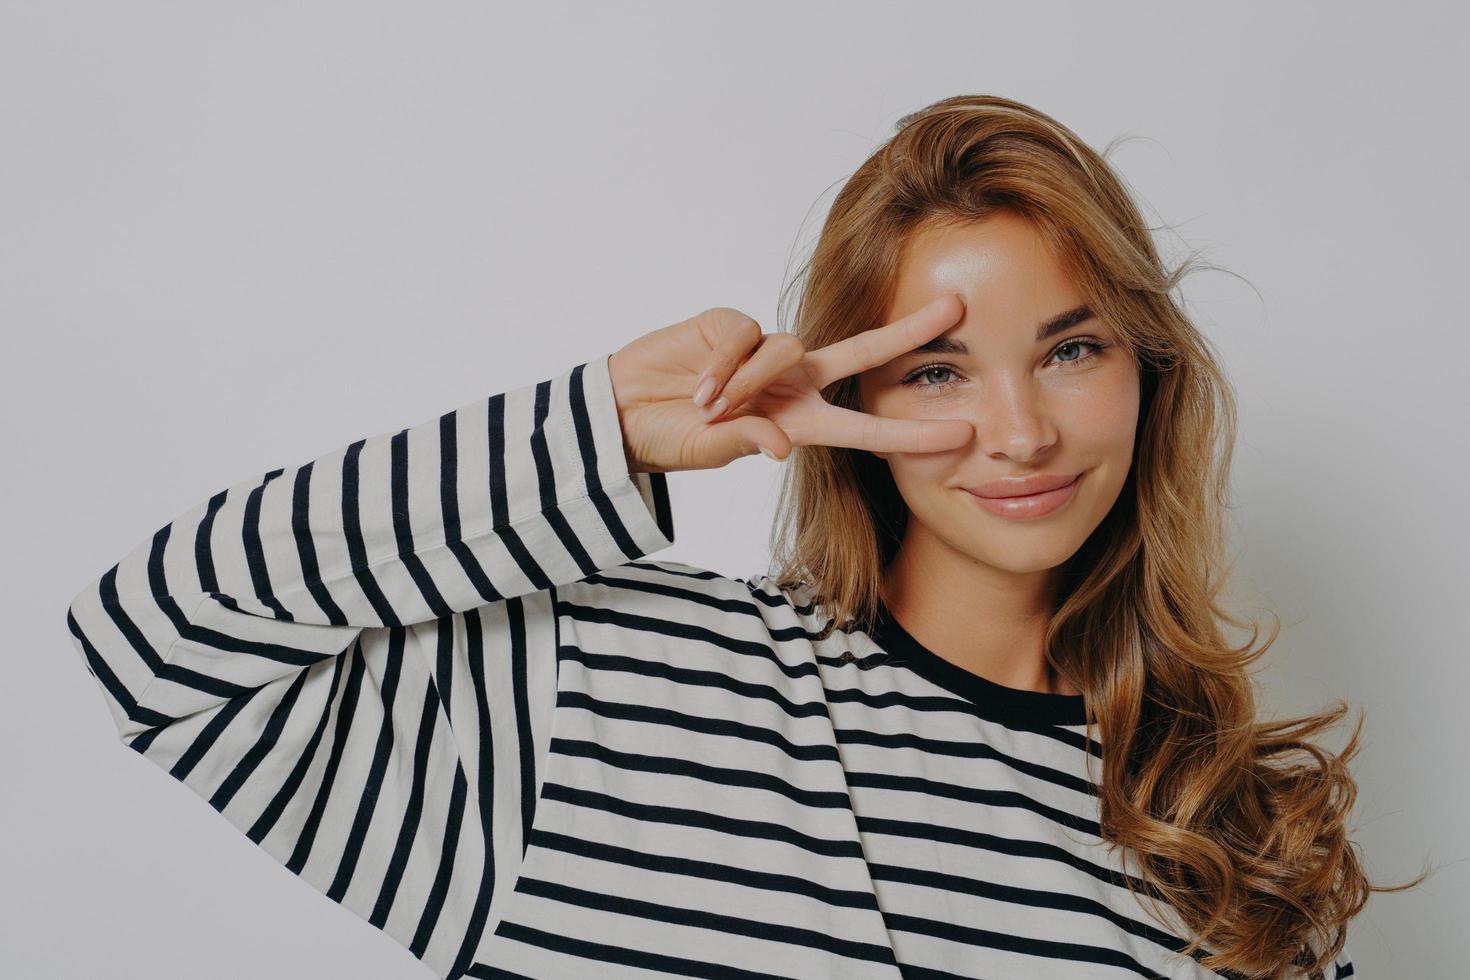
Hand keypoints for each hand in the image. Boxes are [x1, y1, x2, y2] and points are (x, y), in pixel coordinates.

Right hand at [608, 293, 975, 472]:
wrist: (619, 414)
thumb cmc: (668, 439)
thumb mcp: (709, 451)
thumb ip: (747, 443)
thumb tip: (782, 446)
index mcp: (797, 422)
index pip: (865, 426)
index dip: (912, 431)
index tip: (963, 433)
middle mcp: (790, 383)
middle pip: (862, 352)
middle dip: (908, 331)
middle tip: (956, 309)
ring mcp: (762, 352)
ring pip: (786, 350)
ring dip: (748, 384)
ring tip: (706, 408)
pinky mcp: (730, 324)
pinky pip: (744, 337)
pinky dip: (723, 366)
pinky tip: (697, 387)